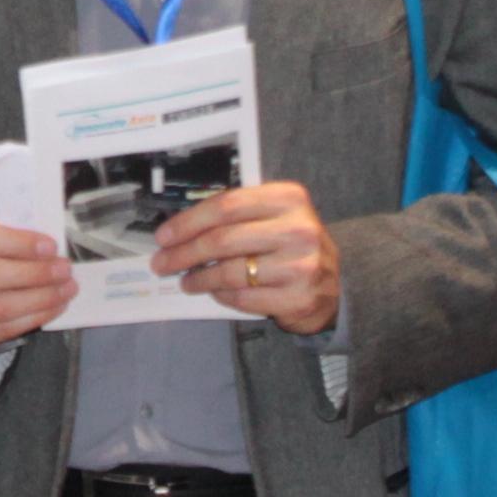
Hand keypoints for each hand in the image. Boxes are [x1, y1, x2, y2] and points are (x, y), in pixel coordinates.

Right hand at [0, 213, 73, 348]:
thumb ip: (13, 235)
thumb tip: (51, 249)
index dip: (18, 244)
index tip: (50, 247)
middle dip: (32, 274)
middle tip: (64, 270)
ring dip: (38, 299)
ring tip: (65, 289)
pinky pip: (1, 330)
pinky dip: (33, 318)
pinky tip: (53, 307)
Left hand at [152, 182, 340, 336]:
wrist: (334, 285)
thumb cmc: (292, 245)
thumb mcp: (276, 216)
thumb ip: (238, 213)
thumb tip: (181, 227)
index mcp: (289, 198)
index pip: (226, 205)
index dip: (189, 221)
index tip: (164, 235)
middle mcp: (298, 229)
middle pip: (223, 240)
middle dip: (184, 253)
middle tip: (162, 262)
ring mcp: (301, 265)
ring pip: (230, 272)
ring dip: (199, 278)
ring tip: (185, 281)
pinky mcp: (298, 298)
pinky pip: (244, 297)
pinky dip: (222, 295)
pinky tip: (213, 292)